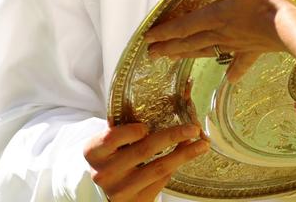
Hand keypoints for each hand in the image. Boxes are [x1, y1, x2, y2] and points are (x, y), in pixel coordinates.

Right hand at [84, 123, 204, 200]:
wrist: (101, 190)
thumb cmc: (110, 156)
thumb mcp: (110, 142)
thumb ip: (128, 127)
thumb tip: (174, 104)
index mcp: (94, 152)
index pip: (113, 137)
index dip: (133, 130)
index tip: (147, 126)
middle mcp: (104, 173)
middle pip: (144, 150)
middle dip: (172, 136)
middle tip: (193, 128)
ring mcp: (120, 190)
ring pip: (158, 168)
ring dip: (184, 154)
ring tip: (201, 144)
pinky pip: (160, 181)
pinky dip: (175, 166)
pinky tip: (186, 155)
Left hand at [144, 0, 292, 80]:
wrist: (289, 27)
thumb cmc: (264, 2)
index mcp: (214, 17)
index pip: (182, 26)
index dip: (164, 32)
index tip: (147, 39)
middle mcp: (220, 34)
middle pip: (189, 42)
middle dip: (168, 48)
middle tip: (151, 55)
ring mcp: (235, 45)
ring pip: (205, 51)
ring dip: (187, 56)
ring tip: (172, 60)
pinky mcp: (252, 51)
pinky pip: (240, 64)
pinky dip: (233, 72)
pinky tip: (229, 79)